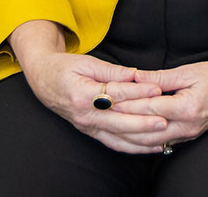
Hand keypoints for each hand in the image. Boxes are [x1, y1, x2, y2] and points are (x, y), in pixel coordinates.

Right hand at [18, 50, 167, 153]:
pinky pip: (114, 143)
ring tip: (163, 134)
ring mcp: (88, 127)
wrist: (43, 80)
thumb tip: (135, 74)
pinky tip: (151, 145)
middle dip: (143, 122)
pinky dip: (133, 146)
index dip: (137, 91)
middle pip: (118, 121)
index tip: (157, 88)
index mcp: (82, 95)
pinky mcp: (91, 132)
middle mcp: (85, 116)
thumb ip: (112, 71)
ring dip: (141, 138)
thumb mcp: (86, 62)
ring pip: (118, 137)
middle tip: (165, 118)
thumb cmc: (64, 68)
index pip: (115, 94)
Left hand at [114, 54, 207, 147]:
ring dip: (130, 134)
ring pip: (152, 141)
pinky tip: (130, 134)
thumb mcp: (189, 71)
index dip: (126, 101)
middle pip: (146, 129)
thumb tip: (135, 77)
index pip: (148, 107)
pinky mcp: (188, 137)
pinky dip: (144, 139)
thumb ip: (160, 77)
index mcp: (187, 107)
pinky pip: (161, 142)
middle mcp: (186, 126)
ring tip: (110, 125)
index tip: (107, 96)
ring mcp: (188, 135)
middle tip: (102, 112)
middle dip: (122, 121)